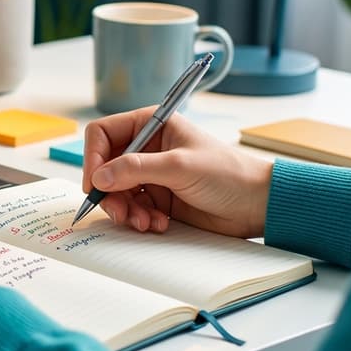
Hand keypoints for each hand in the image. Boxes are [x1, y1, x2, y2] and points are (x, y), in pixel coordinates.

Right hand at [83, 107, 272, 238]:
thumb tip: (99, 176)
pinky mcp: (157, 199)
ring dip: (125, 210)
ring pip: (115, 192)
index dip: (93, 157)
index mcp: (151, 125)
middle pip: (104, 167)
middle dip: (109, 192)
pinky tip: (158, 224)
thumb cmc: (229, 174)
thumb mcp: (180, 166)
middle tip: (119, 211)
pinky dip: (138, 219)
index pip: (103, 134)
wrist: (257, 205)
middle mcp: (147, 148)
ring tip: (144, 221)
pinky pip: (131, 209)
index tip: (95, 182)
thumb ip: (136, 169)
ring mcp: (151, 175)